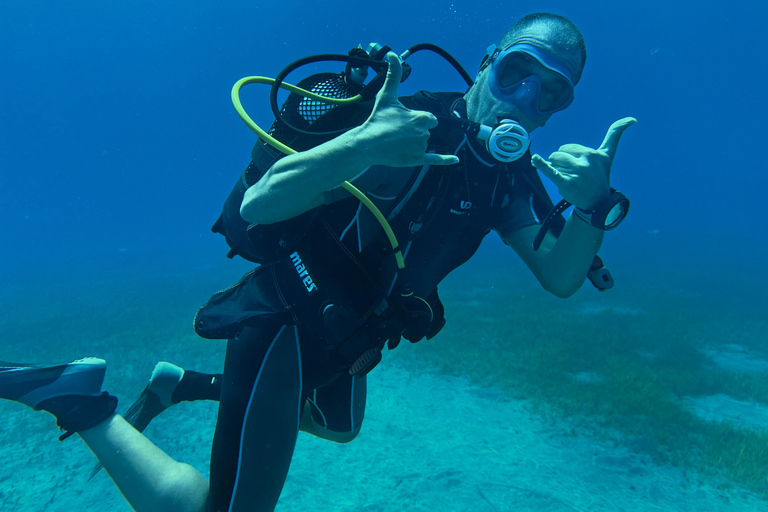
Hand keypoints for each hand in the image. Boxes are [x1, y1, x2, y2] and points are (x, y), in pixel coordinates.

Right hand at [356, 53, 458, 167]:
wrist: (367, 143)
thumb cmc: (377, 119)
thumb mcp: (387, 96)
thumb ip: (393, 76)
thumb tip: (393, 54)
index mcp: (421, 117)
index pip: (430, 119)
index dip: (418, 120)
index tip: (405, 121)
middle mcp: (424, 132)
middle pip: (426, 131)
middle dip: (414, 132)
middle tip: (397, 132)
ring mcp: (421, 147)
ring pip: (423, 144)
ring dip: (413, 143)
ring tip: (396, 142)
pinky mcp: (417, 159)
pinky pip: (435, 159)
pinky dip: (446, 159)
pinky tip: (455, 160)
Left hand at [531, 117, 635, 209]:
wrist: (597, 201)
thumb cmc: (600, 175)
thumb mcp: (608, 154)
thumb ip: (615, 134)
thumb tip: (631, 119)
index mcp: (592, 153)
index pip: (567, 148)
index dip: (569, 156)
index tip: (581, 168)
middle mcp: (585, 162)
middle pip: (557, 155)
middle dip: (562, 164)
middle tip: (575, 175)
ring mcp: (576, 173)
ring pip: (553, 164)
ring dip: (558, 172)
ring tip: (570, 180)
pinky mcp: (567, 183)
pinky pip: (551, 171)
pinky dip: (542, 165)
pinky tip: (535, 158)